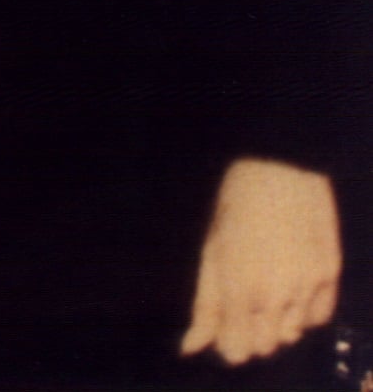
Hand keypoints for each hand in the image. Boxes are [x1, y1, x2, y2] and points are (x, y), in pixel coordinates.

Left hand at [181, 157, 340, 365]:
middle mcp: (275, 295)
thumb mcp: (210, 253)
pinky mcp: (331, 276)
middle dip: (252, 334)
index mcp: (238, 289)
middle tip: (245, 304)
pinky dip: (304, 312)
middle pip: (266, 346)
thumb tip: (190, 349)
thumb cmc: (234, 208)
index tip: (227, 333)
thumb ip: (204, 306)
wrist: (279, 171)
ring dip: (278, 323)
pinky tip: (291, 287)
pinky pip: (318, 318)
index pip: (237, 349)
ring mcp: (307, 287)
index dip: (230, 345)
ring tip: (267, 287)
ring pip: (293, 334)